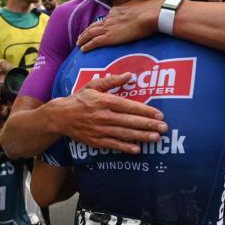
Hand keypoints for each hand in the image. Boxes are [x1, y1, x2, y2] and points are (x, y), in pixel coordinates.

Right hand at [52, 73, 166, 152]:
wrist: (59, 117)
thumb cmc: (79, 99)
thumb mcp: (93, 86)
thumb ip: (111, 81)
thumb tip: (129, 75)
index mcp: (104, 101)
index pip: (128, 106)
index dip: (145, 110)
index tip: (159, 114)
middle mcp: (103, 116)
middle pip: (129, 121)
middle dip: (148, 124)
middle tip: (164, 128)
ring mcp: (99, 130)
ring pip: (124, 134)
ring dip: (141, 136)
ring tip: (155, 138)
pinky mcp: (95, 141)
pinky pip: (113, 145)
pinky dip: (125, 148)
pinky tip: (137, 149)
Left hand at [77, 0, 162, 51]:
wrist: (149, 15)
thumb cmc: (150, 11)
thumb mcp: (139, 6)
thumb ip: (136, 8)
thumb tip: (139, 9)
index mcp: (117, 10)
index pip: (106, 18)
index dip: (100, 24)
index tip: (98, 27)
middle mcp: (110, 18)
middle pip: (94, 25)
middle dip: (87, 31)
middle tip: (81, 36)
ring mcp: (108, 28)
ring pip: (90, 33)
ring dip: (83, 38)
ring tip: (79, 43)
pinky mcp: (109, 37)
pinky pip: (94, 42)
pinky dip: (87, 45)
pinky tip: (83, 49)